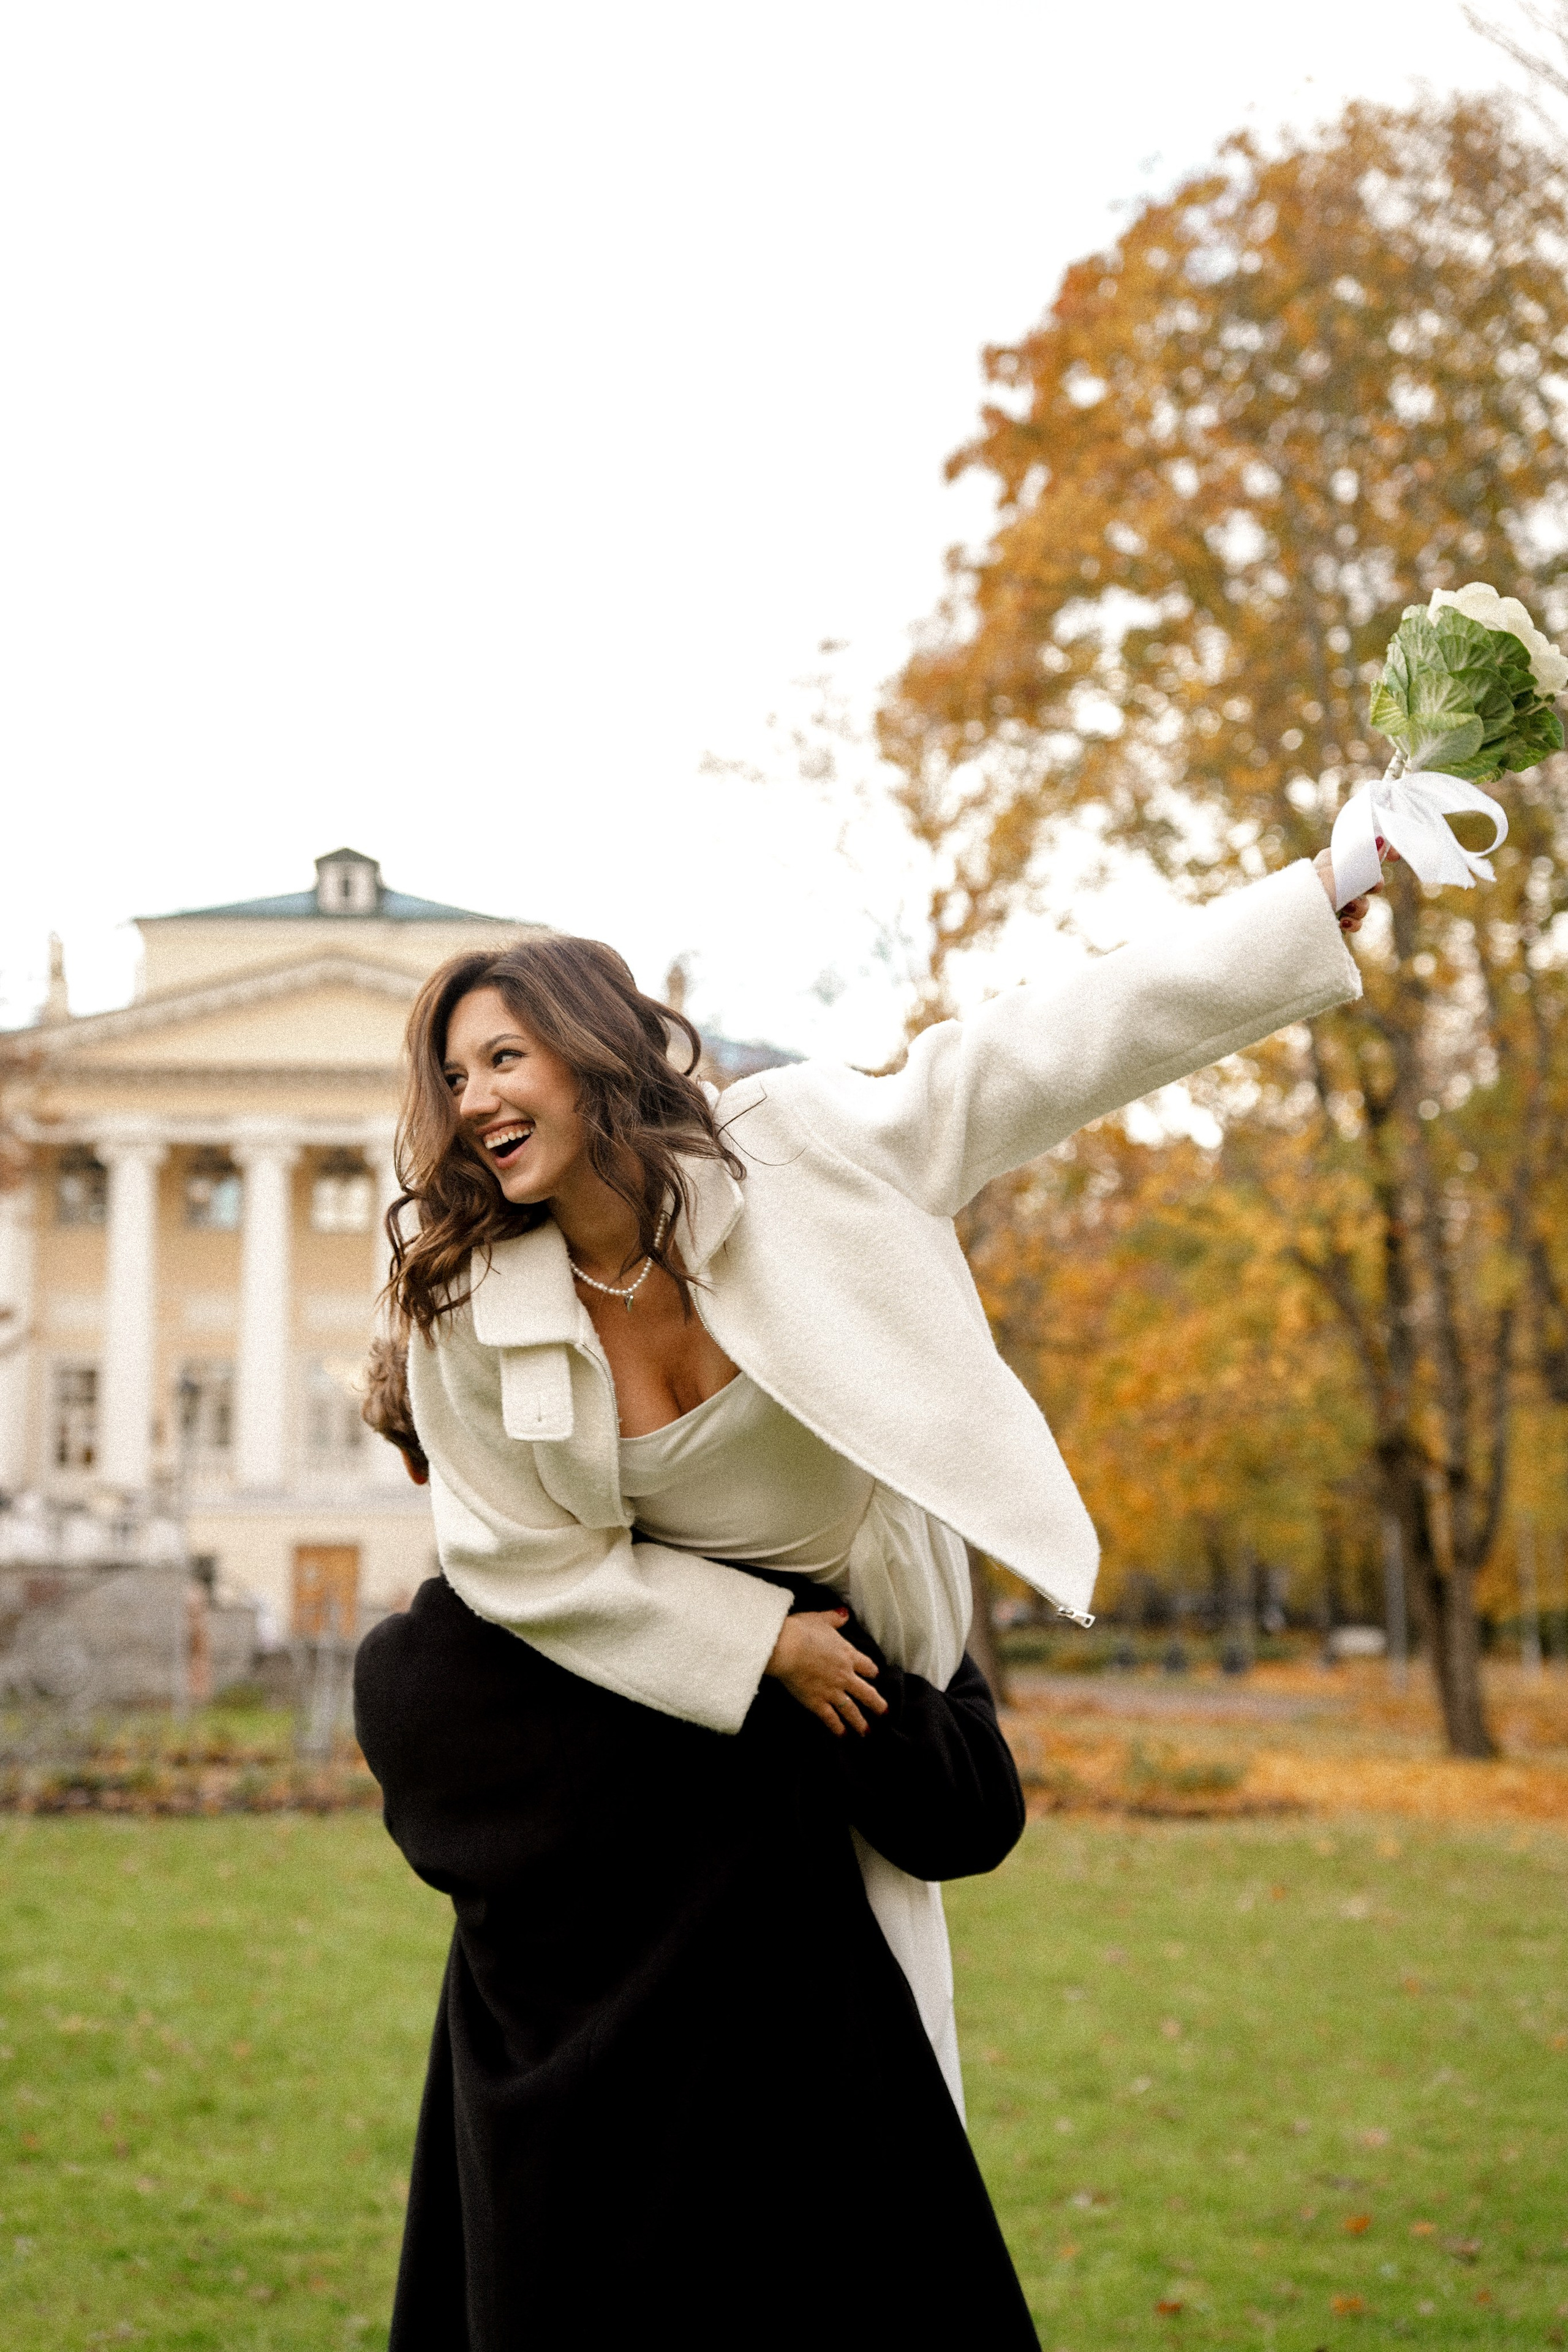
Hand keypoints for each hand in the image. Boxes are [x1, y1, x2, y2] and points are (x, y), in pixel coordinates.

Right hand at [765, 1608, 887, 1736]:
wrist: (786, 1647)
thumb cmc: (802, 1630)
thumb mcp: (821, 1619)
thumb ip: (835, 1618)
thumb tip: (845, 1614)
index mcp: (847, 1654)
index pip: (867, 1666)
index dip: (872, 1671)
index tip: (875, 1676)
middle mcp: (844, 1675)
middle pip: (866, 1692)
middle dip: (877, 1704)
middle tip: (885, 1713)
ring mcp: (832, 1691)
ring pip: (852, 1709)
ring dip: (860, 1722)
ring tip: (867, 1732)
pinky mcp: (817, 1702)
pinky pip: (831, 1718)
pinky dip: (837, 1728)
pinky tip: (843, 1736)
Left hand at [1314, 842, 1396, 933]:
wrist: (1287, 922)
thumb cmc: (1311, 892)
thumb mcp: (1338, 871)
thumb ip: (1362, 858)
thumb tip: (1381, 840)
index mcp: (1333, 859)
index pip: (1363, 850)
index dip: (1380, 852)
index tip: (1395, 857)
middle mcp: (1334, 877)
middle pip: (1368, 879)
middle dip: (1372, 886)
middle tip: (1370, 888)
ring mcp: (1333, 899)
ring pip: (1362, 902)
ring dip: (1359, 908)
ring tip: (1345, 910)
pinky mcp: (1331, 919)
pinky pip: (1353, 921)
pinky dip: (1352, 923)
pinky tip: (1341, 923)